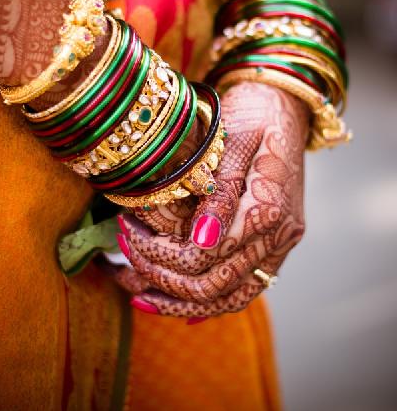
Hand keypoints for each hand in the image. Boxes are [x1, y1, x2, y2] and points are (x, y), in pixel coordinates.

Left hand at [115, 82, 308, 316]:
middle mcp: (279, 236)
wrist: (284, 106)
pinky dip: (208, 303)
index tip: (126, 230)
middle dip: (161, 275)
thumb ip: (222, 193)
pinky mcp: (275, 246)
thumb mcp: (233, 139)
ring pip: (230, 299)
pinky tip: (176, 304)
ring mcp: (280, 245)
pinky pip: (243, 290)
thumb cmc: (254, 112)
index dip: (160, 252)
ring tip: (136, 291)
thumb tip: (201, 241)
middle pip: (215, 284)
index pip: (205, 254)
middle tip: (125, 249)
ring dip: (181, 301)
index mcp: (267, 207)